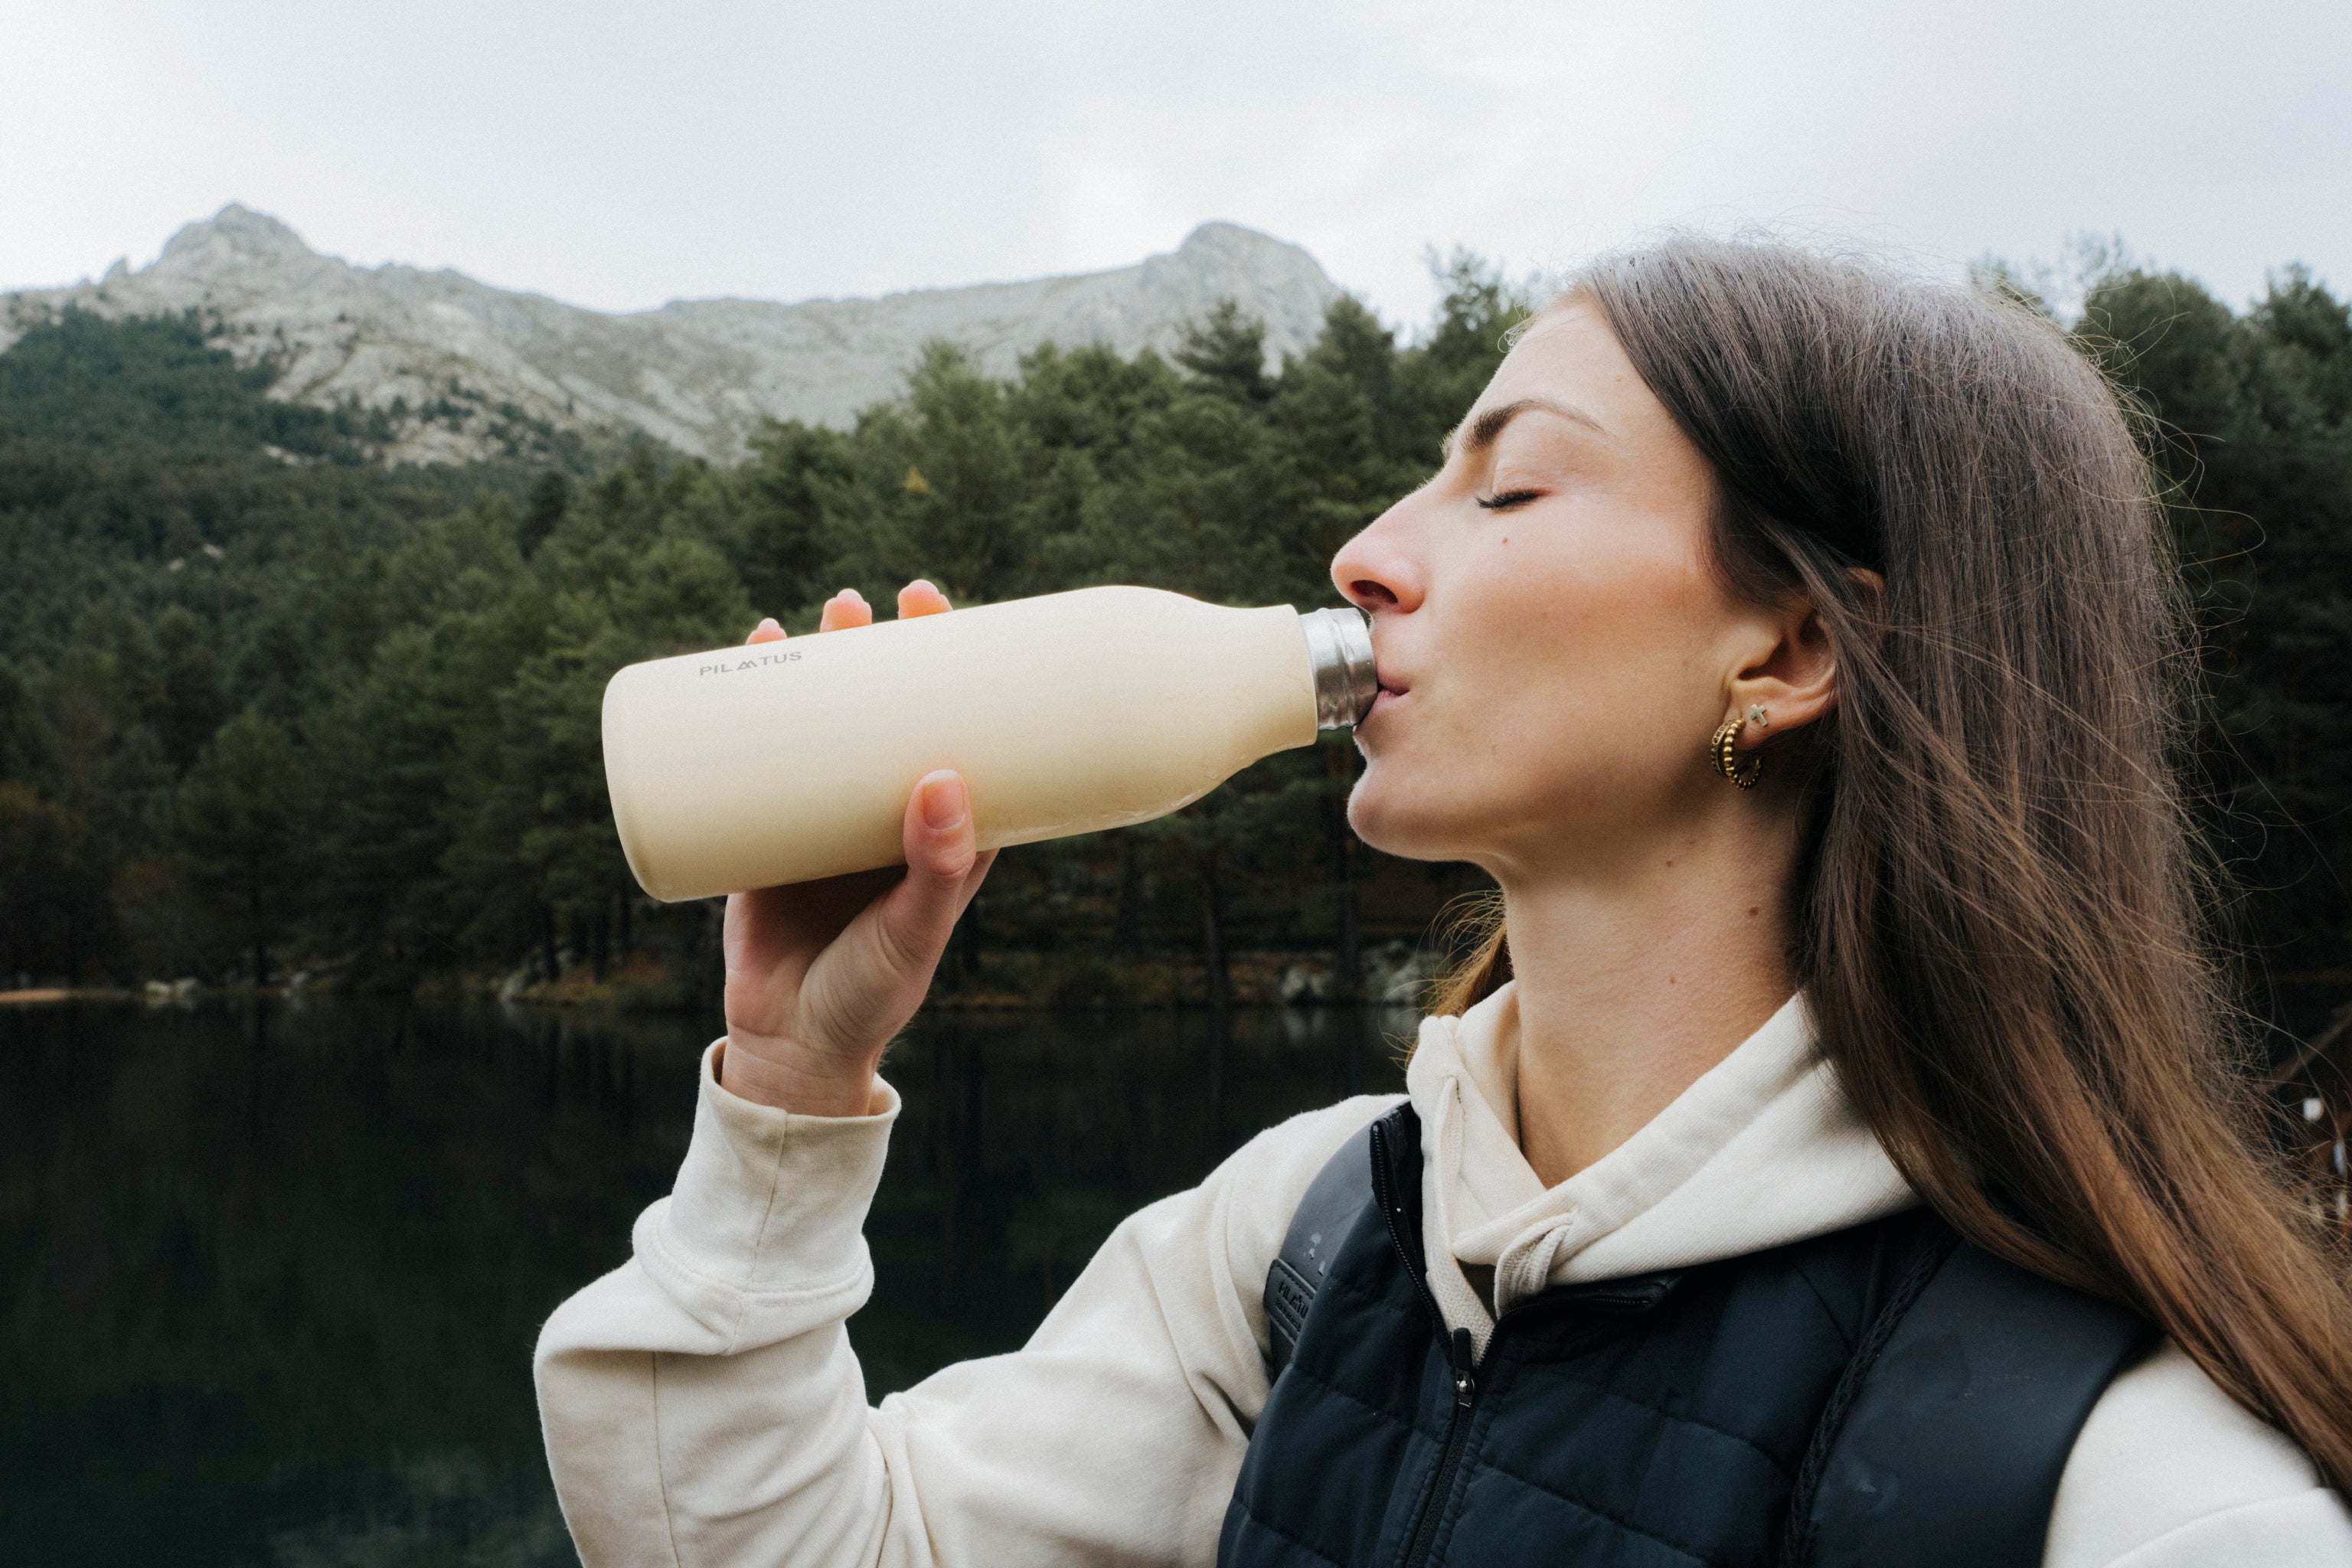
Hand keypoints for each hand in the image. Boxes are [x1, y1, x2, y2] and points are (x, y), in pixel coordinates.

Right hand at [717, 581, 995, 1114]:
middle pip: (882, 712)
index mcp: (939, 828)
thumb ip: (939, 868)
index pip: (954, 727)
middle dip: (871, 653)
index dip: (949, 667)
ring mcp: (823, 823)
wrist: (791, 1050)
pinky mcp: (766, 839)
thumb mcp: (914, 930)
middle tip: (860, 606)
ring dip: (811, 672)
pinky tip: (737, 670)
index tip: (936, 610)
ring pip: (820, 729)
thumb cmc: (872, 996)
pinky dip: (745, 716)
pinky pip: (757, 764)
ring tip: (800, 622)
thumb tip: (946, 776)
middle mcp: (883, 815)